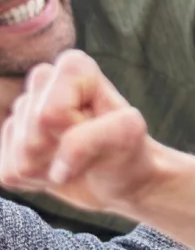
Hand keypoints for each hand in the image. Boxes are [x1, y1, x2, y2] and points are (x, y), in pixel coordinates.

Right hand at [0, 50, 157, 217]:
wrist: (119, 177)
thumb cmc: (127, 149)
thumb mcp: (127, 135)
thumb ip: (94, 138)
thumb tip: (58, 167)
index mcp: (73, 67)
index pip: (51, 113)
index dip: (75, 131)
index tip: (97, 128)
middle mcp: (42, 82)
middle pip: (33, 137)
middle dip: (62, 152)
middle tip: (88, 150)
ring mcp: (21, 112)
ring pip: (21, 158)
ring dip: (51, 169)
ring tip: (74, 160)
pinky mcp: (7, 143)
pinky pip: (8, 172)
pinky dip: (36, 182)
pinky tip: (56, 169)